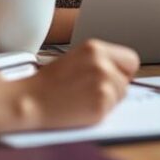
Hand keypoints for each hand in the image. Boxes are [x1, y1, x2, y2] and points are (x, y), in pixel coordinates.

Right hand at [24, 39, 139, 128]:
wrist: (29, 101)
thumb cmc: (49, 83)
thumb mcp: (76, 59)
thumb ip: (100, 61)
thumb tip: (122, 71)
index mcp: (95, 48)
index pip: (130, 60)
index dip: (122, 70)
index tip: (113, 77)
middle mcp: (101, 63)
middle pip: (127, 78)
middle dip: (115, 85)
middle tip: (91, 90)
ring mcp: (102, 84)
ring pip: (121, 94)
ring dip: (107, 99)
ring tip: (81, 98)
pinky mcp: (100, 104)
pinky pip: (112, 109)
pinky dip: (99, 111)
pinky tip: (80, 107)